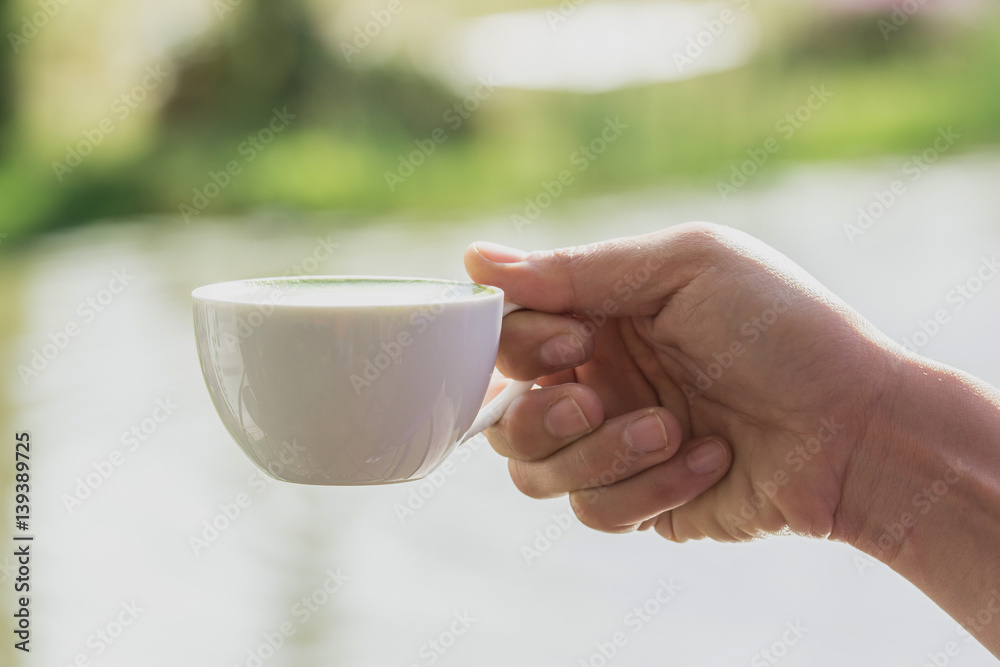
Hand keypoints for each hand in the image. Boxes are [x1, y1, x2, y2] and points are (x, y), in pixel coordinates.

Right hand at [465, 223, 896, 541]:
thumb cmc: (781, 329)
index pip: (506, 336)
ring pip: (537, 474)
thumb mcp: (684, 268)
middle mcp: (596, 380)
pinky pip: (594, 513)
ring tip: (672, 429)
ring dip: (602, 455)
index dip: (521, 346)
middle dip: (544, 415)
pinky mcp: (640, 501)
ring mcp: (614, 445)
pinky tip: (709, 459)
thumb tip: (474, 261)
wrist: (858, 426)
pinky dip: (648, 489)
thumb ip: (577, 270)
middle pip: (503, 416)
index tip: (575, 340)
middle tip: (598, 398)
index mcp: (599, 317)